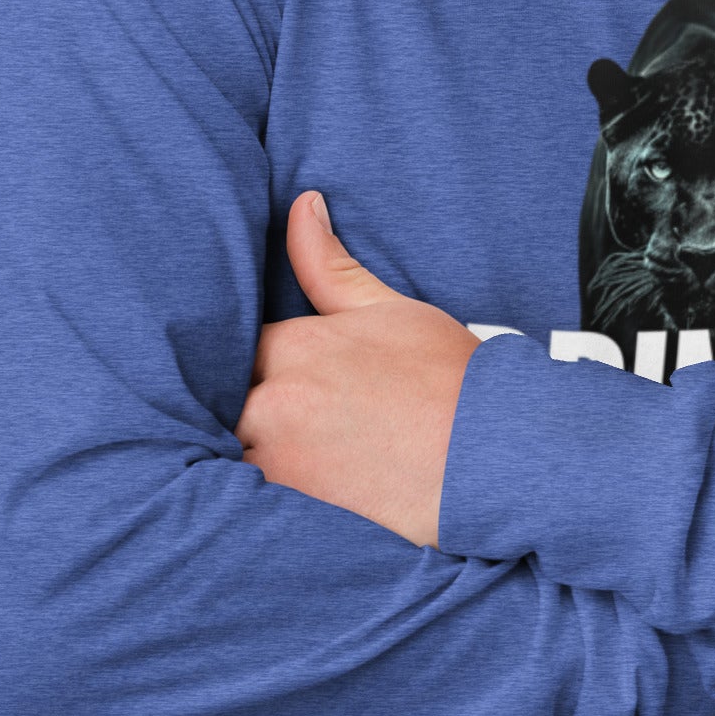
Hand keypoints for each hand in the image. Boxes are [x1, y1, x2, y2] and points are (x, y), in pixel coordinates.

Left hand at [235, 191, 479, 546]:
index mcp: (298, 346)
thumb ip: (329, 263)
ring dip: (242, 451)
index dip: (248, 362)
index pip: (235, 348)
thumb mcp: (389, 309)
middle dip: (239, 407)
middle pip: (222, 402)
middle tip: (268, 418)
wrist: (492, 456)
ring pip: (228, 452)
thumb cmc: (448, 379)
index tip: (265, 375)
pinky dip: (253, 497)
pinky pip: (247, 501)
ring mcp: (280, 460)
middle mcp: (277, 401)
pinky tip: (278, 494)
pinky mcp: (293, 509)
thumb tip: (301, 205)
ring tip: (274, 456)